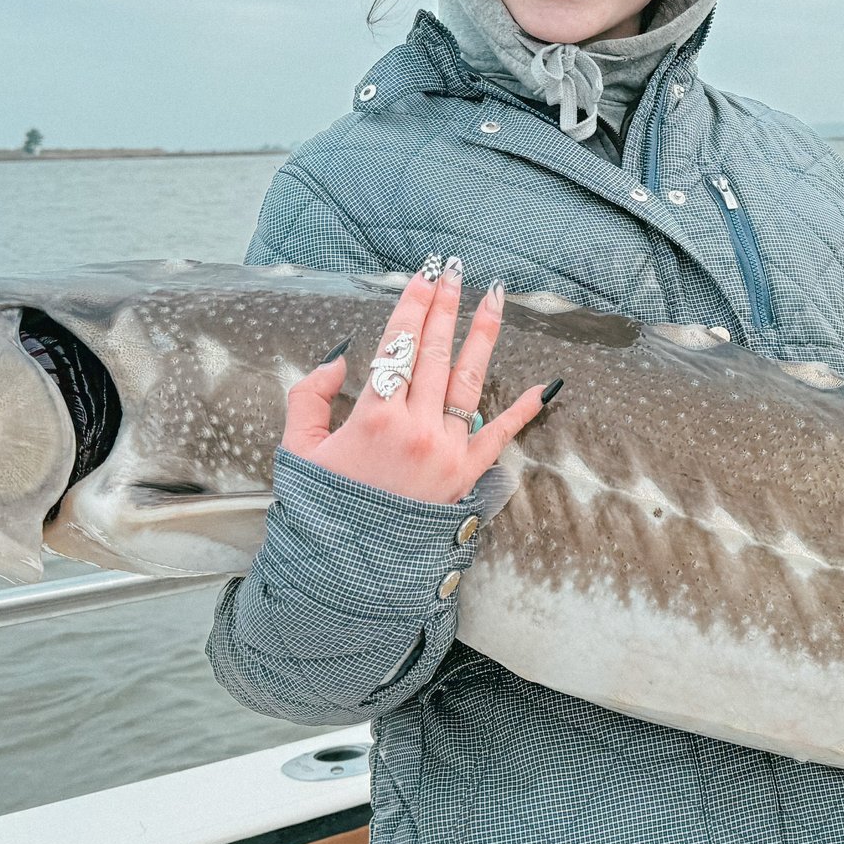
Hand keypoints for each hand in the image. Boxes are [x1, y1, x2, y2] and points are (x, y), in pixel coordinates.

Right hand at [281, 256, 552, 505]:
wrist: (348, 573)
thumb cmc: (323, 510)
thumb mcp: (299, 450)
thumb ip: (309, 398)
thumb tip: (339, 359)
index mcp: (373, 418)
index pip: (398, 346)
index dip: (412, 306)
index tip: (424, 275)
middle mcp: (415, 428)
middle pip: (434, 352)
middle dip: (444, 306)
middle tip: (455, 271)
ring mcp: (446, 451)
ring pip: (468, 380)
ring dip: (481, 334)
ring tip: (494, 297)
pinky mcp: (467, 475)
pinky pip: (499, 435)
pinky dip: (523, 410)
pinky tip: (544, 385)